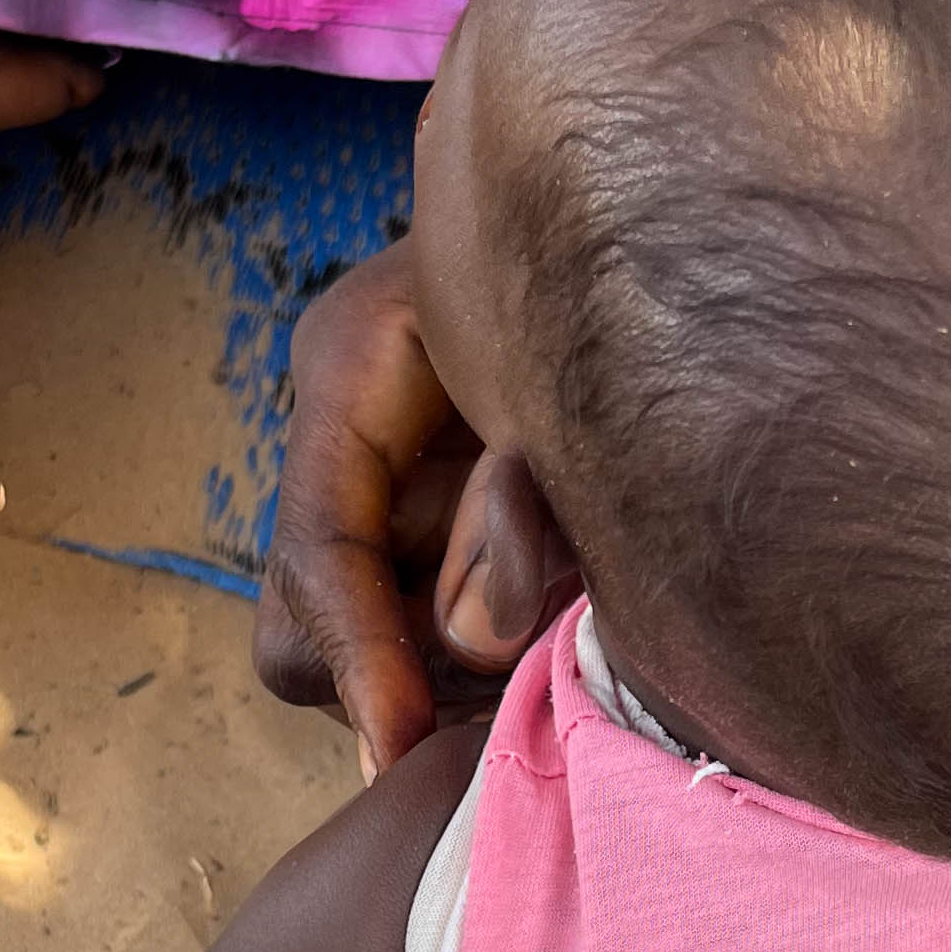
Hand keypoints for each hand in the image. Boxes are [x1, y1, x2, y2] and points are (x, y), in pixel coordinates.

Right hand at [255, 243, 574, 774]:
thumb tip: (478, 638)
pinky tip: (558, 623)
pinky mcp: (421, 534)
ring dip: (441, 671)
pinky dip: (475, 660)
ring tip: (557, 627)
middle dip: (389, 670)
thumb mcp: (569, 384)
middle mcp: (343, 440)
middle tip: (517, 677)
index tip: (396, 742)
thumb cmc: (625, 274)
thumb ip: (523, 506)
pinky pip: (414, 637)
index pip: (316, 547)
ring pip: (349, 644)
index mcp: (351, 363)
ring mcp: (377, 493)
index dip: (359, 657)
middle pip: (300, 620)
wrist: (650, 210)